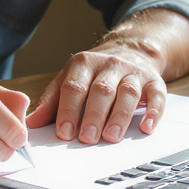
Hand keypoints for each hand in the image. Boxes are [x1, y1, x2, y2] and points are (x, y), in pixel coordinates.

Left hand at [26, 48, 166, 143]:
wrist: (130, 50)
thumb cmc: (94, 74)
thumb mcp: (68, 79)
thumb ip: (51, 102)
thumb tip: (31, 123)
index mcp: (83, 64)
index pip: (74, 87)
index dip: (68, 110)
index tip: (64, 132)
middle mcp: (109, 65)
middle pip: (101, 91)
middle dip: (93, 115)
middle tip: (86, 138)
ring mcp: (133, 72)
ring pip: (127, 93)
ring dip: (119, 116)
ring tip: (111, 137)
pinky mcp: (154, 81)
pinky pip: (156, 96)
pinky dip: (153, 112)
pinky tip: (146, 127)